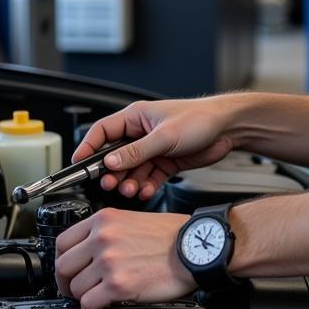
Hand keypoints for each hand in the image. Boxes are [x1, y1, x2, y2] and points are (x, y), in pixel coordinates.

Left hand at [54, 208, 192, 308]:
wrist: (194, 247)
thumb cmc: (172, 236)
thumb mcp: (132, 220)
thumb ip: (107, 232)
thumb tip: (89, 253)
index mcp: (104, 219)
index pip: (63, 241)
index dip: (61, 261)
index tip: (67, 271)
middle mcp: (102, 237)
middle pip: (63, 266)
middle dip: (66, 284)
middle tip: (74, 291)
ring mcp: (108, 261)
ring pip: (76, 288)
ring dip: (83, 299)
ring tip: (94, 302)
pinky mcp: (118, 284)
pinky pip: (89, 304)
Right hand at [72, 96, 243, 200]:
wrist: (228, 128)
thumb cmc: (199, 118)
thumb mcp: (164, 136)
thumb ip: (136, 151)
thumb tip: (110, 162)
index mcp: (136, 117)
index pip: (102, 132)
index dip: (88, 148)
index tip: (79, 165)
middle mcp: (142, 132)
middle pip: (116, 155)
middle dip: (112, 171)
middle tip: (110, 183)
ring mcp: (154, 148)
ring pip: (132, 169)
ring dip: (130, 181)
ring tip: (131, 189)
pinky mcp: (167, 161)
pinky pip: (149, 176)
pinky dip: (147, 185)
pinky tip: (147, 190)